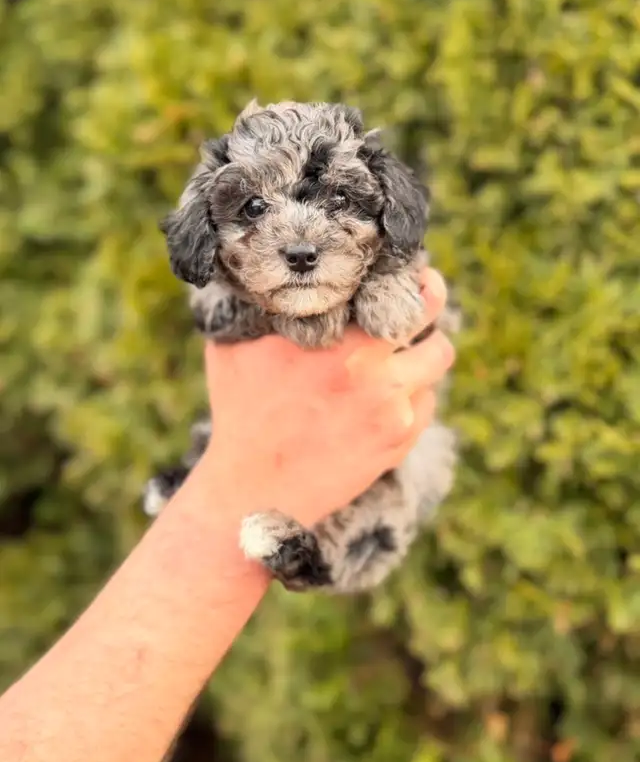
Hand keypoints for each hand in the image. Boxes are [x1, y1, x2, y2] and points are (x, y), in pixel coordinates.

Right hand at [200, 268, 454, 527]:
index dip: (418, 279)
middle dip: (433, 313)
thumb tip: (266, 271)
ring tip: (400, 347)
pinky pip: (426, 404)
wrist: (253, 490)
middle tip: (422, 299)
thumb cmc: (241, 412)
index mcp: (343, 346)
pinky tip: (385, 391)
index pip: (408, 297)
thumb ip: (261, 306)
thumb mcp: (236, 346)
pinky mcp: (398, 445)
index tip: (414, 272)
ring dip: (423, 353)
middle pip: (437, 334)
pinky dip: (413, 392)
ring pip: (435, 368)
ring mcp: (393, 416)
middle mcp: (377, 379)